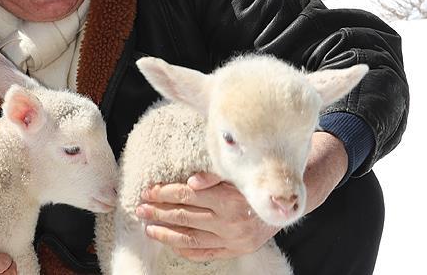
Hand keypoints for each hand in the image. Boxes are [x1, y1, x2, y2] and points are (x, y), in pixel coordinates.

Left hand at [137, 173, 278, 261]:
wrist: (285, 203)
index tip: (148, 191)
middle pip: (184, 216)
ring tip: (149, 228)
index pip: (187, 195)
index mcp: (229, 198)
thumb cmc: (256, 184)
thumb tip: (191, 180)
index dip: (164, 193)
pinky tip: (171, 242)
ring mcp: (232, 240)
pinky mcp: (236, 251)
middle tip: (140, 209)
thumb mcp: (237, 173)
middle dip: (158, 212)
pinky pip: (205, 253)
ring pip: (190, 238)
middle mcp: (230, 221)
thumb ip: (213, 176)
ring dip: (166, 233)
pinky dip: (185, 249)